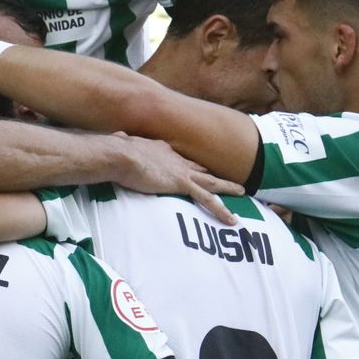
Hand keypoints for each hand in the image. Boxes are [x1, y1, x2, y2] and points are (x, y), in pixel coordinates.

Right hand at [109, 134, 244, 223]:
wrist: (121, 154)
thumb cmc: (116, 151)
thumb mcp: (121, 143)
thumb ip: (122, 141)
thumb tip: (117, 138)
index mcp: (163, 149)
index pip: (183, 160)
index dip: (192, 166)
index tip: (198, 170)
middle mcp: (177, 159)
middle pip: (202, 169)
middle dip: (215, 176)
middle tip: (228, 180)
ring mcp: (182, 172)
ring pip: (212, 182)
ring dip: (228, 187)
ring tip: (242, 192)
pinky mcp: (182, 184)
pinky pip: (208, 199)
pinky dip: (221, 210)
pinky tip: (232, 220)